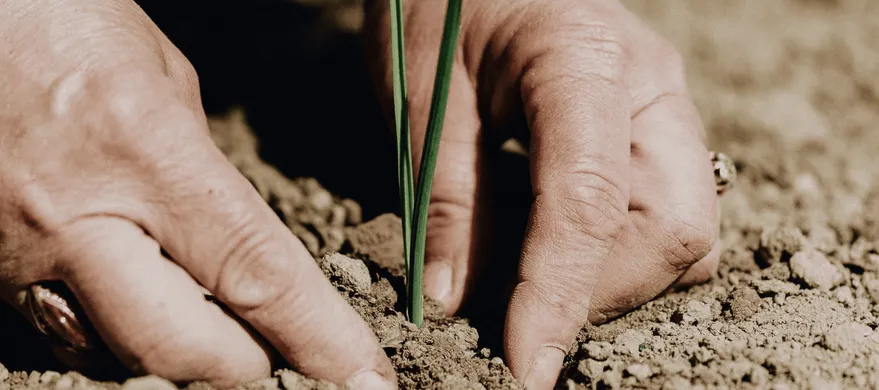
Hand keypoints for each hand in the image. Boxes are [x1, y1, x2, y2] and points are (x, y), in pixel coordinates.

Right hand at [0, 1, 393, 387]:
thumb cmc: (59, 22)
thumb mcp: (163, 78)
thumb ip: (204, 170)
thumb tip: (238, 241)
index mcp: (143, 153)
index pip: (255, 273)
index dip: (319, 338)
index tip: (366, 378)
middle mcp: (75, 219)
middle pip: (183, 349)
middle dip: (250, 368)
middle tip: (285, 357)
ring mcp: (17, 257)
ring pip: (118, 355)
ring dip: (182, 354)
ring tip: (217, 326)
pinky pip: (66, 334)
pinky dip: (117, 334)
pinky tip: (143, 300)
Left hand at [366, 0, 717, 387]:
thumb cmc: (436, 2)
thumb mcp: (422, 96)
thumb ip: (448, 200)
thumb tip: (456, 305)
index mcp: (584, 60)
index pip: (590, 202)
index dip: (561, 295)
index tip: (527, 365)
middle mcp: (649, 88)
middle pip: (672, 228)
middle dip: (600, 292)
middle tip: (518, 314)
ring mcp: (660, 108)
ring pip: (680, 232)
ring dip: (609, 279)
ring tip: (528, 280)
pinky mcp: (651, 131)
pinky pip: (663, 215)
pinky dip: (614, 254)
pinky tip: (552, 248)